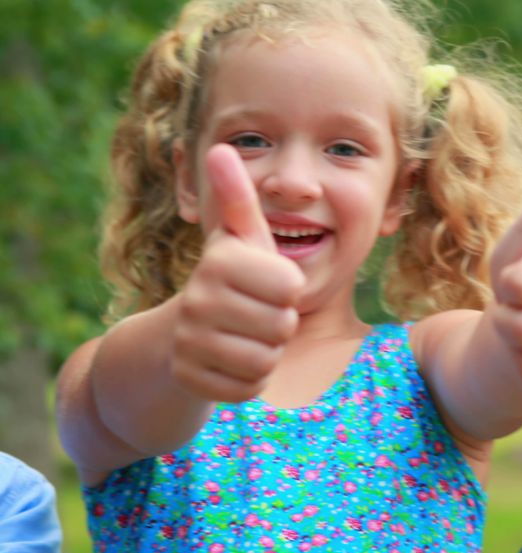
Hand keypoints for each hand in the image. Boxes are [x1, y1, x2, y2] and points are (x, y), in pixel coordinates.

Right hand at [171, 144, 304, 401]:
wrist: (182, 334)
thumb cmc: (232, 279)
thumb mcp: (239, 239)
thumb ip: (239, 199)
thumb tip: (220, 147)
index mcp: (218, 261)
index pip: (290, 285)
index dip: (289, 288)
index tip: (268, 283)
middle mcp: (197, 300)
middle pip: (282, 325)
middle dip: (279, 323)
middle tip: (258, 313)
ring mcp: (189, 342)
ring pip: (266, 360)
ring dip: (267, 352)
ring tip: (247, 336)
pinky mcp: (190, 380)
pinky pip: (249, 388)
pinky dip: (250, 380)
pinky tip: (233, 361)